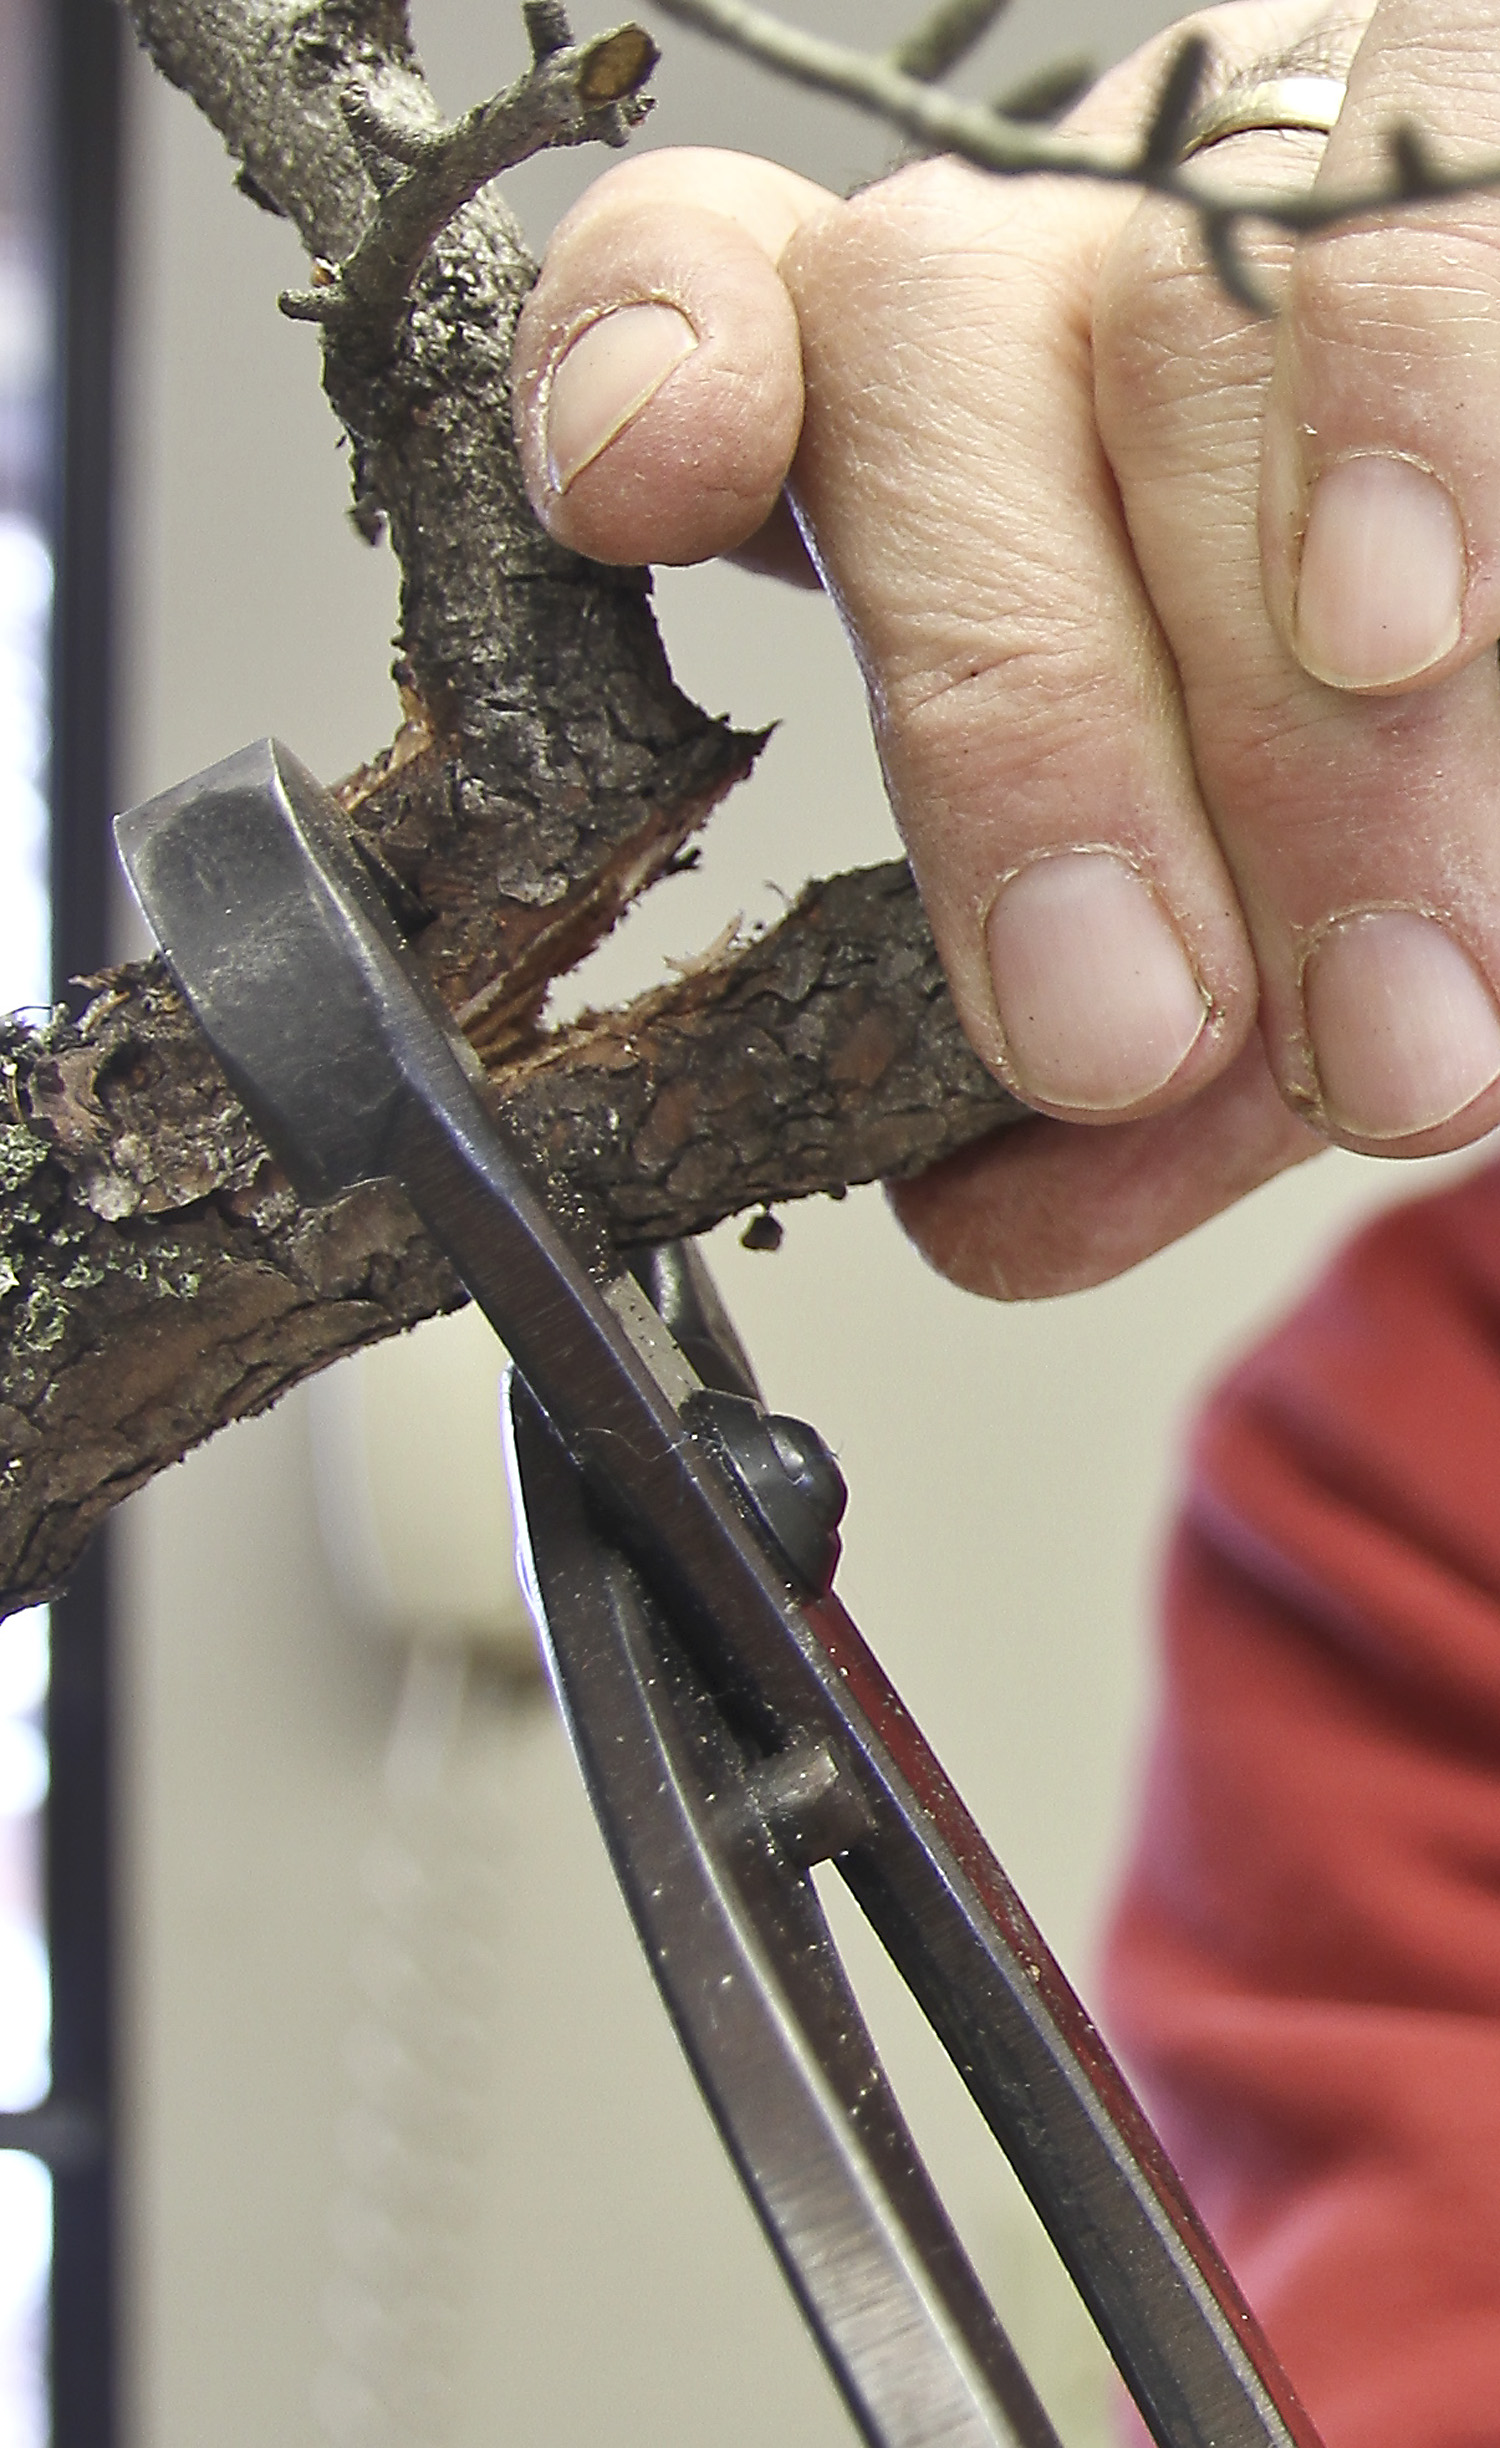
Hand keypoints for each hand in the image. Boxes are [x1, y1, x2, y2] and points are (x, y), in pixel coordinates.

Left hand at [510, 0, 1499, 1295]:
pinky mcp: (1462, 140)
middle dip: (1032, 727)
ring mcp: (1263, 197)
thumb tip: (998, 1217)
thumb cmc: (1311, 760)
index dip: (645, 359)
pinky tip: (1432, 640)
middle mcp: (1054, 273)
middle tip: (1123, 1036)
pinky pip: (1451, 253)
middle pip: (937, 346)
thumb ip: (1105, 1066)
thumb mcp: (1189, 924)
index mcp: (898, 413)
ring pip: (1220, 323)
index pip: (699, 282)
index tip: (639, 492)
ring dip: (1299, 714)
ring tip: (1384, 1026)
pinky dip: (1442, 459)